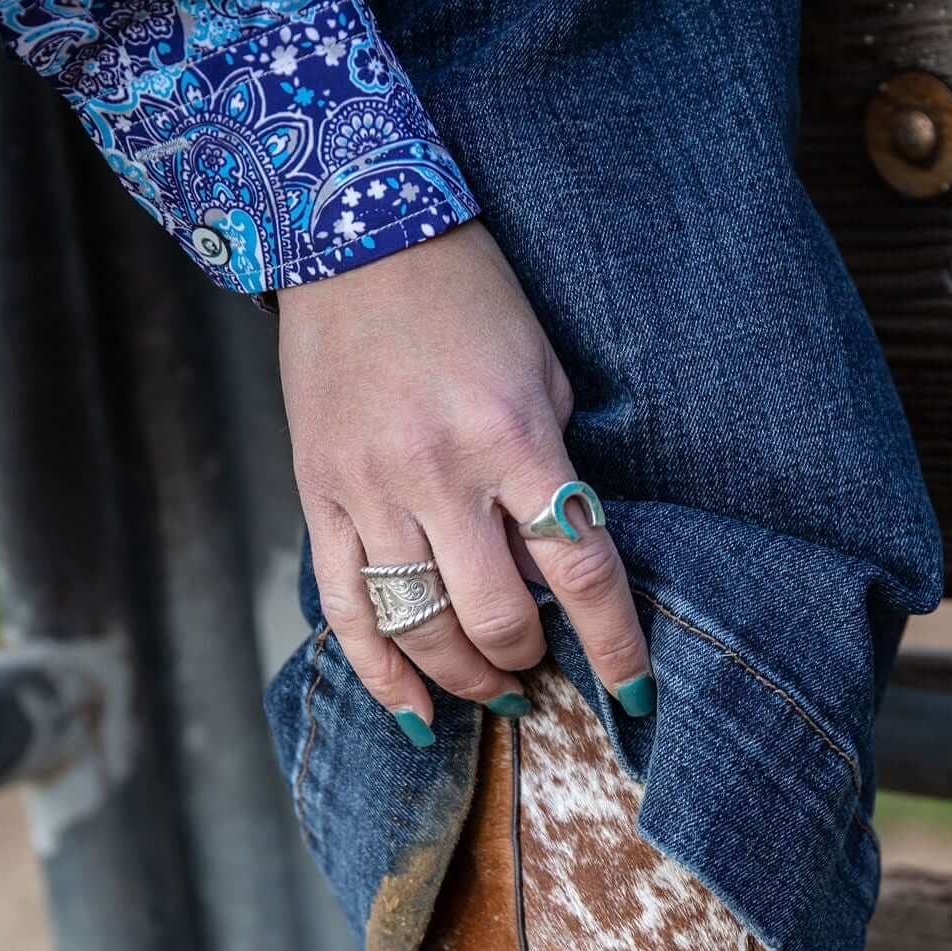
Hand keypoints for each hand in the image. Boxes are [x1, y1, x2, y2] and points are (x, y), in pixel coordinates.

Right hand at [276, 222, 651, 740]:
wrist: (354, 240)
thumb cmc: (469, 301)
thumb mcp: (542, 375)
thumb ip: (553, 471)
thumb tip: (565, 571)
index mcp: (512, 437)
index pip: (579, 571)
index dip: (612, 647)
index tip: (634, 694)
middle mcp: (439, 473)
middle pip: (497, 616)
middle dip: (530, 661)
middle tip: (544, 671)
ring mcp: (370, 489)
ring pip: (421, 626)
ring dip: (465, 677)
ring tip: (494, 690)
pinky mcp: (317, 494)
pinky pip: (347, 608)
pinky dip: (380, 671)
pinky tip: (413, 710)